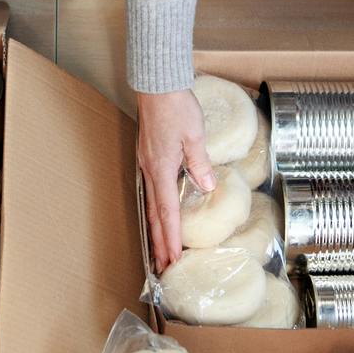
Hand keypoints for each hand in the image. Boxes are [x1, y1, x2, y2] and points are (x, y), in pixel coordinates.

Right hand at [136, 88, 214, 270]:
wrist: (157, 85)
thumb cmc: (176, 106)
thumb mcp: (194, 134)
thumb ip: (200, 162)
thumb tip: (207, 186)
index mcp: (161, 169)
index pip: (167, 212)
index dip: (171, 238)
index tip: (173, 259)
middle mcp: (150, 171)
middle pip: (155, 215)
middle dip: (159, 242)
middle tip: (163, 268)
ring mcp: (146, 165)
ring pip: (150, 205)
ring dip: (155, 229)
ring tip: (159, 250)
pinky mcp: (148, 157)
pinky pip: (151, 191)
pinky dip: (154, 210)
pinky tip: (159, 216)